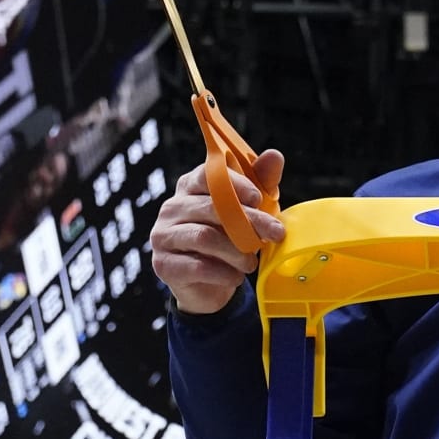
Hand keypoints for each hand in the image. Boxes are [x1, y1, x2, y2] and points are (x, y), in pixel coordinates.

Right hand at [151, 149, 285, 314]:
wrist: (211, 283)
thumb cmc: (231, 237)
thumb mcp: (251, 207)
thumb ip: (262, 181)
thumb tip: (275, 155)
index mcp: (190, 186)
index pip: (209, 174)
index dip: (236, 184)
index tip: (258, 198)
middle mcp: (172, 207)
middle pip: (212, 207)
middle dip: (250, 221)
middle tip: (274, 234)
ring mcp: (163, 235)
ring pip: (205, 237)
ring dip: (236, 251)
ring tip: (251, 262)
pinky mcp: (163, 264)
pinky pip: (197, 266)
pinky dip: (223, 272)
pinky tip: (235, 276)